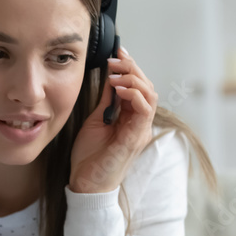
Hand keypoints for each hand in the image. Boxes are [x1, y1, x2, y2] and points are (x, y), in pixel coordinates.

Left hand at [69, 45, 157, 192]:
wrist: (85, 183)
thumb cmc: (90, 157)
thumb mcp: (96, 120)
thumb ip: (106, 101)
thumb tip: (109, 77)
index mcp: (131, 118)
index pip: (138, 87)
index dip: (130, 67)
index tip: (117, 52)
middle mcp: (139, 123)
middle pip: (147, 87)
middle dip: (132, 68)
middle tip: (115, 58)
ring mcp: (139, 131)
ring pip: (150, 96)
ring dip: (134, 79)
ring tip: (116, 73)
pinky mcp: (135, 139)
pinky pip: (144, 112)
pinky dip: (135, 95)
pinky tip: (120, 88)